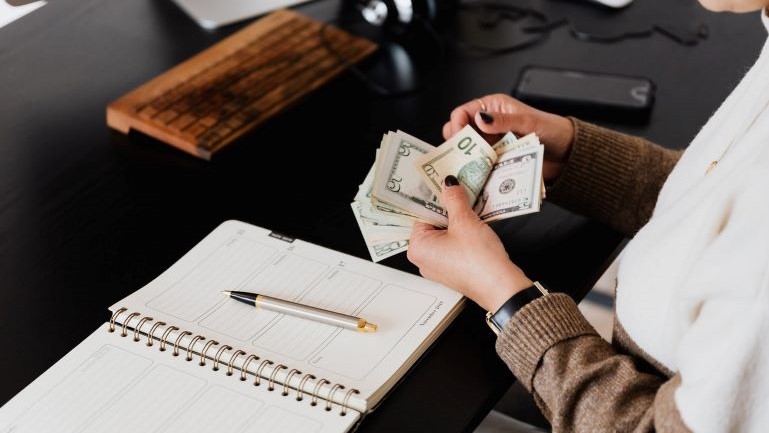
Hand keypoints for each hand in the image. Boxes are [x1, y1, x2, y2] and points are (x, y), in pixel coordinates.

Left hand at [407, 176, 532, 312]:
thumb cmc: (478, 259)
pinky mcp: (453, 270)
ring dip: (457, 221)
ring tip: (470, 206)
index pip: (421, 213)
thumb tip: (448, 184)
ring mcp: (438, 266)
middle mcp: (423, 259)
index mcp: (417, 247)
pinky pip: (453, 245)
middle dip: (447, 209)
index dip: (435, 198)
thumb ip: (454, 199)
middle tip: (459, 192)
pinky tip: (475, 224)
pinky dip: (462, 234)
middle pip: (432, 224)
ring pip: (445, 234)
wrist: (501, 287)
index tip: (443, 184)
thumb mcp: (465, 222)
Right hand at [442, 94, 574, 181]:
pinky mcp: (496, 160)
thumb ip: (503, 120)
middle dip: (457, 144)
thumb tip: (480, 118)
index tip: (457, 140)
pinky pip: (480, 165)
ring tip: (467, 169)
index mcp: (493, 107)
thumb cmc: (552, 130)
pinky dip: (476, 171)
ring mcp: (492, 143)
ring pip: (468, 151)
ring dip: (466, 160)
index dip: (456, 125)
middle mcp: (489, 124)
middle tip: (460, 156)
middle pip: (461, 133)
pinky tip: (476, 177)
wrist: (567, 153)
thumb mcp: (528, 122)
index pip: (463, 112)